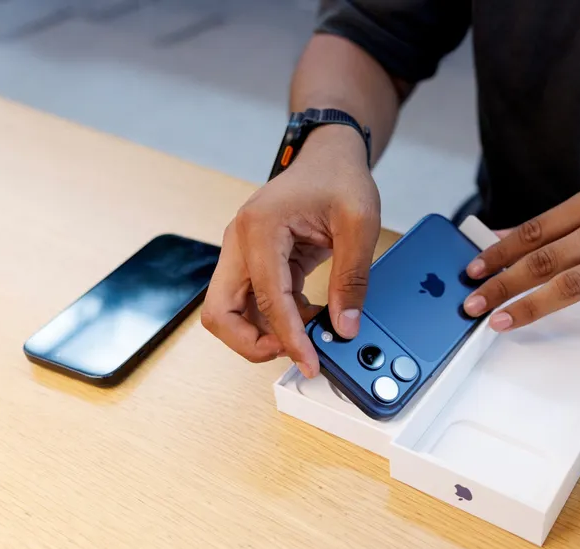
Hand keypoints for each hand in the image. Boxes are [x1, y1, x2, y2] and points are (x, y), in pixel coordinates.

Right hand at [202, 126, 379, 376]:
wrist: (329, 155)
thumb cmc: (339, 178)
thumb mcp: (359, 224)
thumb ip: (352, 278)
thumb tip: (344, 326)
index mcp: (259, 228)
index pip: (264, 299)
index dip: (288, 337)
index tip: (309, 361)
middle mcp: (239, 241)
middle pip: (219, 311)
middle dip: (249, 344)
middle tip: (293, 353)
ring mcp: (242, 252)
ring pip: (229, 311)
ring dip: (261, 333)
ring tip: (307, 335)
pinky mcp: (254, 261)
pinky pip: (253, 302)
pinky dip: (276, 319)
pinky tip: (310, 317)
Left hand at [462, 186, 579, 338]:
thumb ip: (551, 227)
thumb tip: (498, 241)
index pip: (533, 231)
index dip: (498, 253)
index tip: (472, 271)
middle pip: (546, 259)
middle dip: (504, 283)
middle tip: (475, 303)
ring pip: (574, 283)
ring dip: (534, 304)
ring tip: (504, 320)